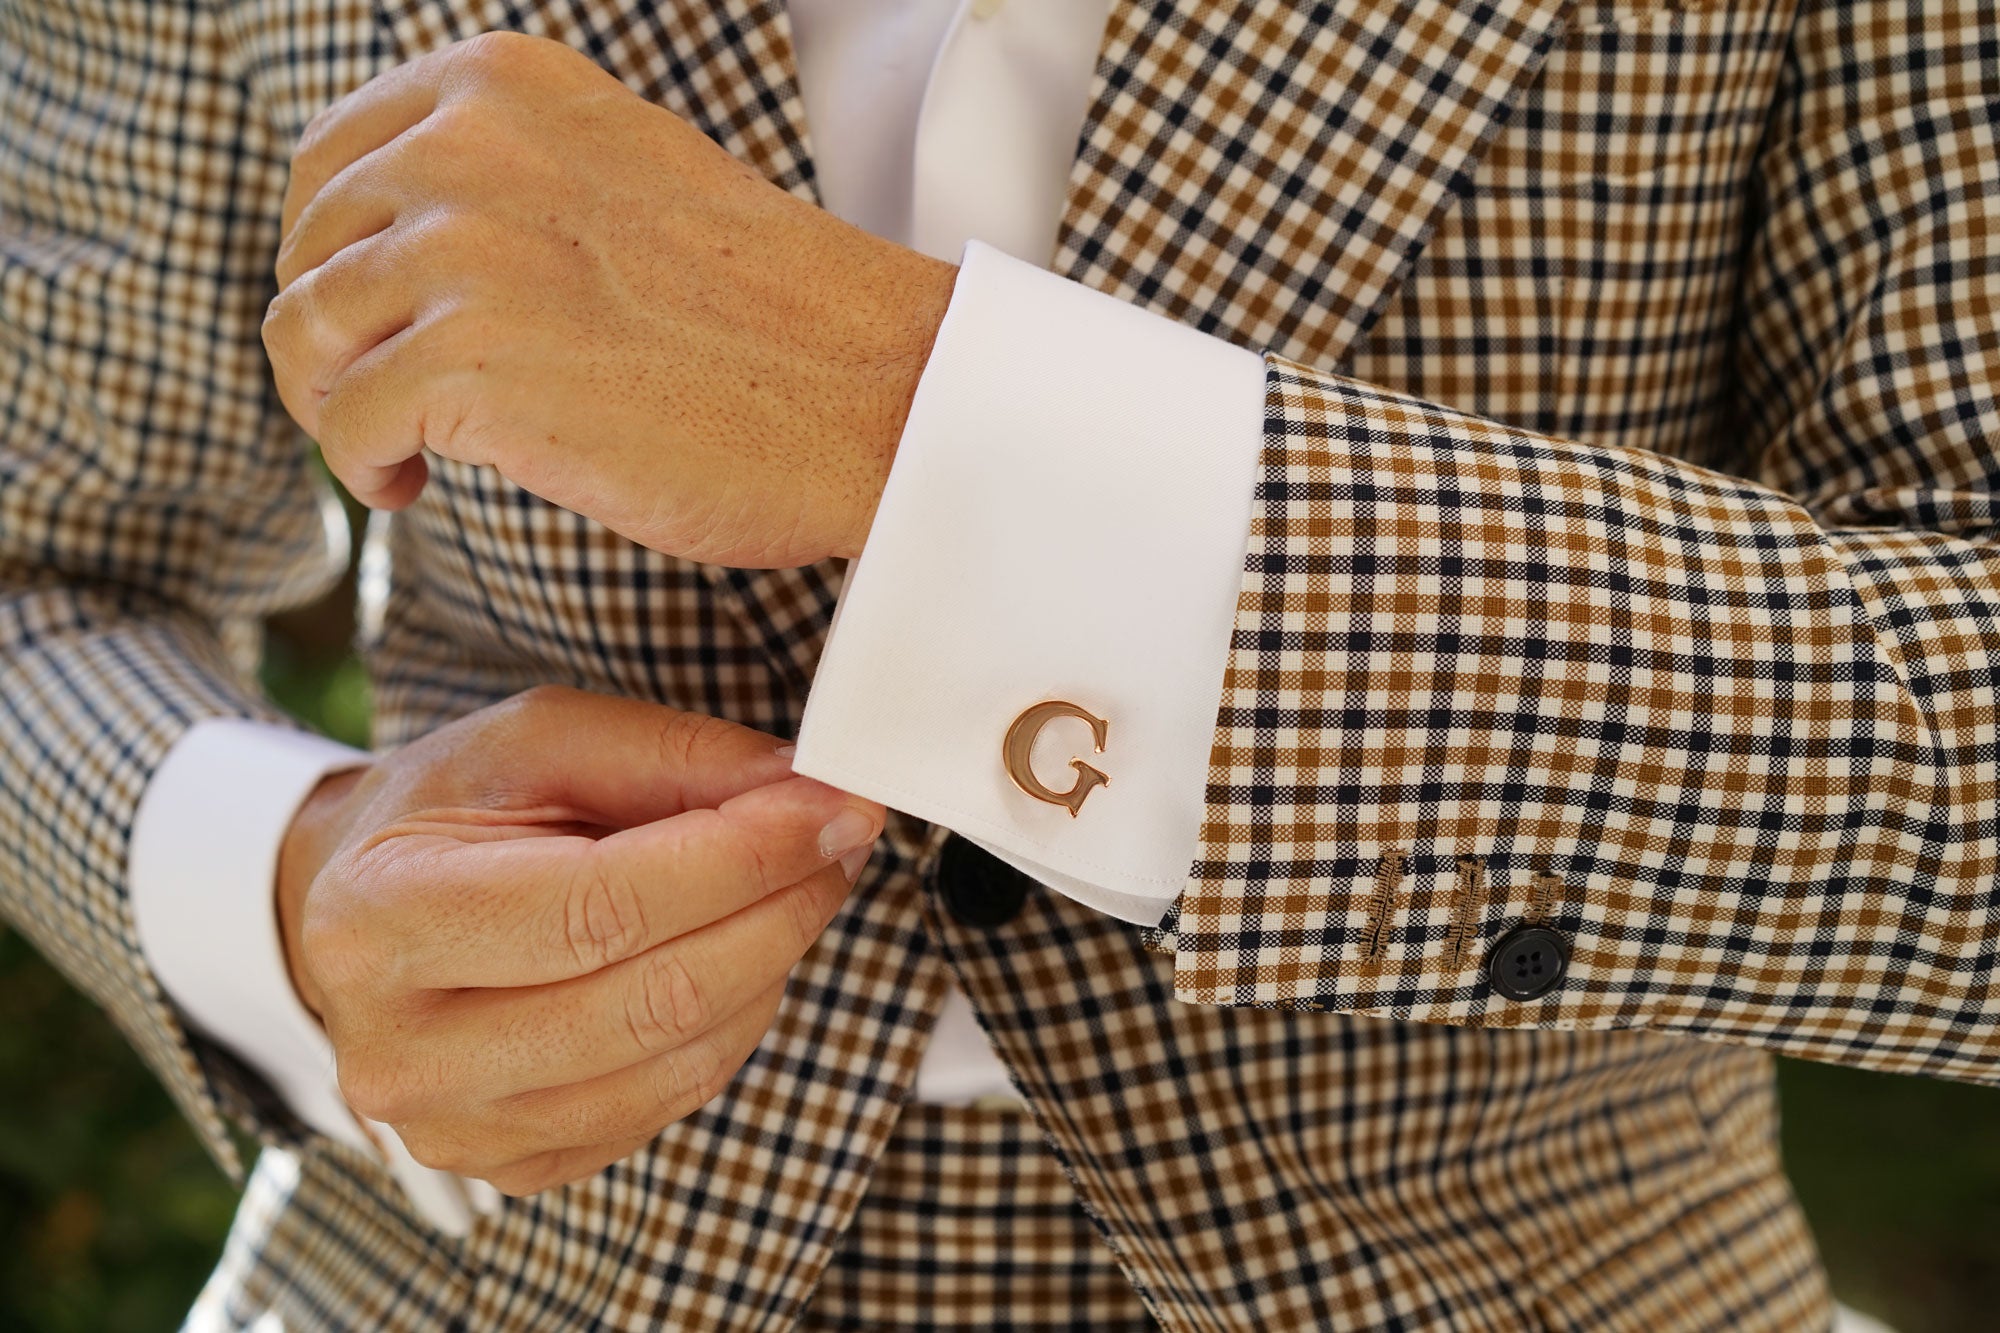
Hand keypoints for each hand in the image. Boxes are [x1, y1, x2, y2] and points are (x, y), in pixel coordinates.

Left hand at [263, 31, 957, 568]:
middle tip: (385, 405)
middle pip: (306, 252)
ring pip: (303, 335)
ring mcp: (466, 251)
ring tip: (398, 453)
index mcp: (506, 87)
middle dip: (330, 342)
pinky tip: (412, 487)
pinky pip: (345, 426)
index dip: (332, 257)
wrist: (877, 393)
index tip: (373, 324)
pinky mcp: (471, 363)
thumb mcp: (625, 180)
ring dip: (334, 409)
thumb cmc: (775, 318)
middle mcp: (470, 147)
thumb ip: (514, 182)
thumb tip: (400, 252)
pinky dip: (362, 470)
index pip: (331, 162)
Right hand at [275, 685, 883, 1195]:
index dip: (742, 859)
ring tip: (800, 885)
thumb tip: (798, 787)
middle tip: (839, 841)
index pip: (602, 905)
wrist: (354, 912)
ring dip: (773, 965)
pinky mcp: (515, 1166)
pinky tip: (741, 955)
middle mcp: (405, 1047)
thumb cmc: (446, 815)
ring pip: (679, 1060)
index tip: (832, 807)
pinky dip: (735, 1022)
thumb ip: (669, 754)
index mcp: (385, 916)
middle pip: (653, 997)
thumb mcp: (536, 739)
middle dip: (780, 908)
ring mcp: (458, 1127)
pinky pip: (673, 1103)